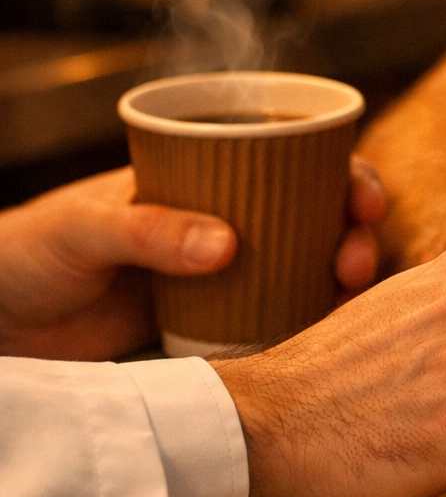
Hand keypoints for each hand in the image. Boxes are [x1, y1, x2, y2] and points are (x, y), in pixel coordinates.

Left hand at [0, 158, 387, 361]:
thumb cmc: (28, 255)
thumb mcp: (81, 228)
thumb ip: (148, 229)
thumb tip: (228, 246)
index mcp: (203, 181)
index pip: (290, 163)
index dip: (342, 173)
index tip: (361, 198)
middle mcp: (227, 223)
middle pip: (316, 218)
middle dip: (353, 233)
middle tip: (354, 262)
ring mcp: (227, 278)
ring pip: (308, 269)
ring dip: (340, 278)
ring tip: (345, 296)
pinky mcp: (218, 328)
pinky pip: (278, 320)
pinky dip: (310, 322)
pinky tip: (326, 333)